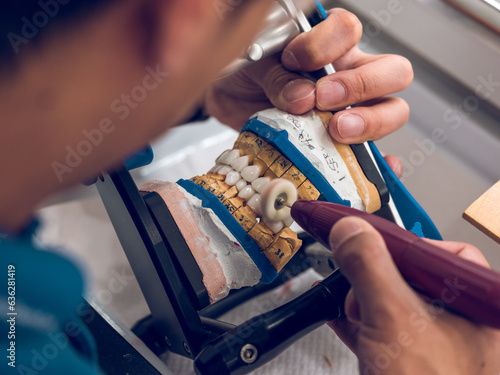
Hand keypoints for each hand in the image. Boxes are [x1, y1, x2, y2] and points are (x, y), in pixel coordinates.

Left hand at [204, 8, 412, 144]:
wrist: (227, 98)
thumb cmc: (245, 71)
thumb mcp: (254, 64)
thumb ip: (277, 76)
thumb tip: (302, 98)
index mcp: (328, 42)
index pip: (348, 30)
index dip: (325, 45)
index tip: (293, 60)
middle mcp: (349, 72)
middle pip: (393, 71)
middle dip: (361, 86)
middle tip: (324, 100)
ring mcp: (352, 109)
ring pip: (393, 110)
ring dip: (370, 122)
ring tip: (336, 130)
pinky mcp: (344, 142)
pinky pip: (376, 155)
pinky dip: (380, 164)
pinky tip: (374, 167)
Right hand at [328, 217, 499, 374]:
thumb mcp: (394, 319)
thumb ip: (370, 267)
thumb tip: (350, 229)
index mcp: (478, 304)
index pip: (436, 250)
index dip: (393, 241)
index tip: (356, 230)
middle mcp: (464, 321)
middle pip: (409, 275)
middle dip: (373, 280)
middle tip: (355, 281)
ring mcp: (439, 342)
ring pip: (395, 301)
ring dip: (363, 300)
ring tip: (350, 309)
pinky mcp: (415, 360)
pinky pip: (385, 327)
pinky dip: (361, 320)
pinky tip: (342, 318)